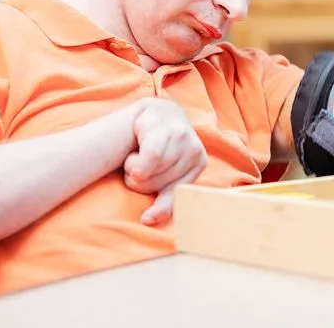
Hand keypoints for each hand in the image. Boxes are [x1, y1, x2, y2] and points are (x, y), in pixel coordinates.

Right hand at [123, 98, 207, 225]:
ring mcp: (183, 138)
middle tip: (139, 165)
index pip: (177, 194)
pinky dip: (135, 163)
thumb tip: (149, 221)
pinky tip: (134, 153)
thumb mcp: (165, 172)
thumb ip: (163, 194)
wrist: (155, 112)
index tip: (145, 219)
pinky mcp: (165, 130)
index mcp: (199, 163)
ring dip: (134, 170)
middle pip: (157, 184)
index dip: (160, 208)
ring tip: (137, 155)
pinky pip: (148, 159)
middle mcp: (195, 150)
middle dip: (141, 181)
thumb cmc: (157, 146)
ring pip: (150, 173)